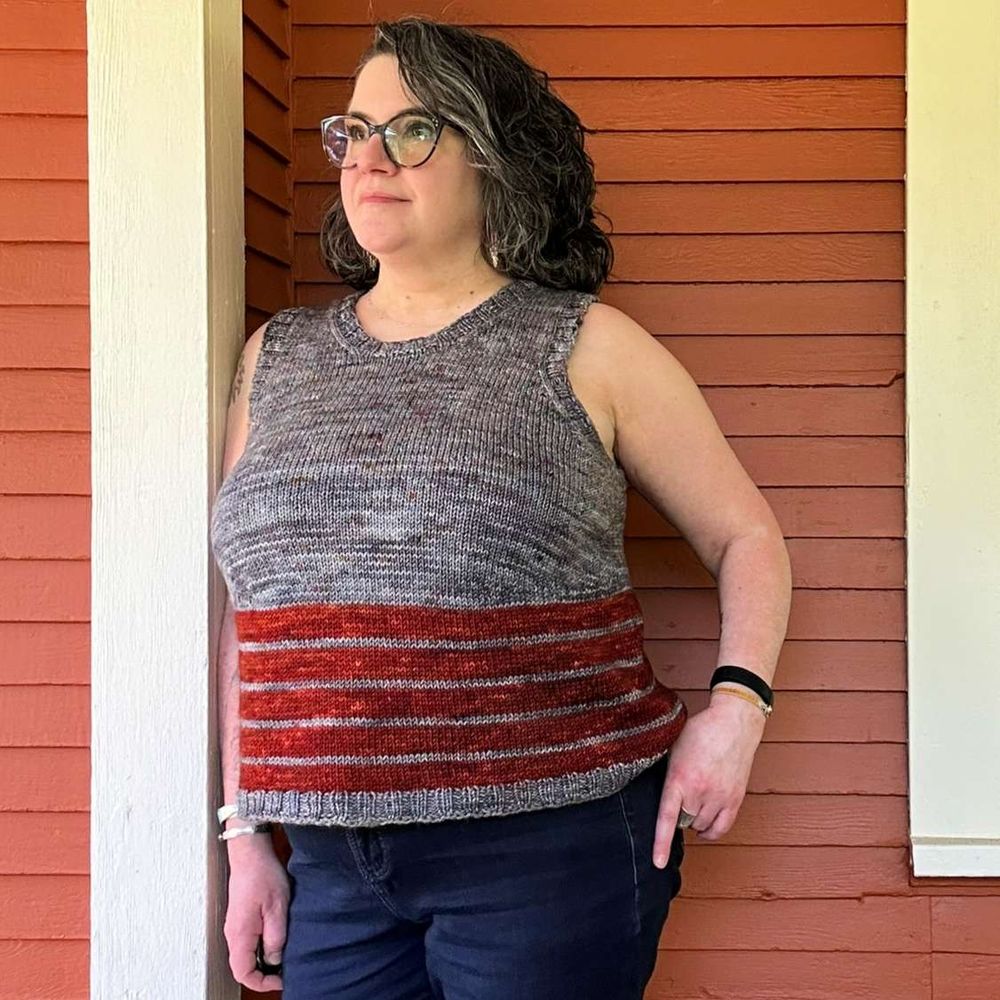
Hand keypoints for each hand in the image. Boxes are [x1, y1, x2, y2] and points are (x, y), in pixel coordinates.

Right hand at [223, 837, 289, 990]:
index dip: (262, 983)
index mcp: (240, 935)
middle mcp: (233, 934)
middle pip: (244, 966)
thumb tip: (275, 960)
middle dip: (264, 972)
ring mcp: (236, 925)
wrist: (250, 852)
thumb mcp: (277, 908)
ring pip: (246, 954)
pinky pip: (248, 941)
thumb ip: (276, 938)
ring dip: (264, 958)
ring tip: (285, 952)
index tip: (282, 980)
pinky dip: (261, 946)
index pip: (243, 973)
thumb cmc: (263, 874)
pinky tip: (277, 936)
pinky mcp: (241, 917)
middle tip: (286, 967)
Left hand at [651, 694, 766, 861]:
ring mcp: (720, 797)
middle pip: (684, 821)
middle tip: (680, 795)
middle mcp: (700, 791)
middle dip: (678, 813)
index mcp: (679, 777)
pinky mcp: (735, 799)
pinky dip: (710, 830)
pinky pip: (721, 828)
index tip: (657, 862)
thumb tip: (654, 793)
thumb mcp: (672, 748)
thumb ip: (665, 773)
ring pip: (701, 825)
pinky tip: (704, 825)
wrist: (733, 723)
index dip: (661, 842)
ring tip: (692, 800)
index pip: (667, 817)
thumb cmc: (700, 731)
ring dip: (693, 819)